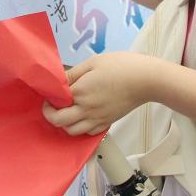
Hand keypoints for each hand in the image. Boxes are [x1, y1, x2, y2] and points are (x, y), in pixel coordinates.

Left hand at [42, 53, 159, 135]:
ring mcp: (97, 119)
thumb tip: (58, 80)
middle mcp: (86, 109)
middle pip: (59, 121)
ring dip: (64, 124)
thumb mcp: (93, 62)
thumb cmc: (121, 66)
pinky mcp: (107, 123)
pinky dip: (80, 129)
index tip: (51, 92)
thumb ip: (73, 73)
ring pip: (71, 131)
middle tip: (52, 104)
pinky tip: (82, 117)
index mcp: (80, 92)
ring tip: (66, 112)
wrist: (145, 80)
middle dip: (50, 114)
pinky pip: (88, 133)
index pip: (55, 101)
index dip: (49, 97)